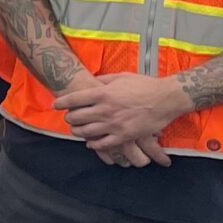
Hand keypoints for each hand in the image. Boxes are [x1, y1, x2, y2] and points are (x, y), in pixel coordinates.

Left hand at [53, 71, 186, 164]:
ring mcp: (114, 124)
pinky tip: (90, 143)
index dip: (61, 102)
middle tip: (68, 117)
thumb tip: (91, 82)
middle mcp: (105, 110)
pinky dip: (93, 144)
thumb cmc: (144, 85)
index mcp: (102, 93)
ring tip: (75, 130)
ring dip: (77, 131)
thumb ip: (103, 80)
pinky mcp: (124, 135)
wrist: (166, 98)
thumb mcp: (121, 77)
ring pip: (86, 132)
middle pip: (76, 117)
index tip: (56, 104)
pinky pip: (103, 144)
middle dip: (69, 118)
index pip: (73, 99)